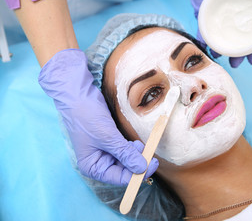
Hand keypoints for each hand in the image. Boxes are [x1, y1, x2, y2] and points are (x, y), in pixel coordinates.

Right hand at [38, 49, 158, 185]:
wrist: (78, 95)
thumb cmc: (86, 116)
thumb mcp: (108, 137)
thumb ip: (125, 153)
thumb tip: (142, 168)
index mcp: (93, 167)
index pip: (119, 178)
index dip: (136, 174)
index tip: (152, 165)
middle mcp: (98, 162)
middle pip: (124, 170)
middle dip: (137, 162)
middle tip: (149, 151)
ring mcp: (105, 152)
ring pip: (126, 160)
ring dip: (135, 154)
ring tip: (139, 144)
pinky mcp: (110, 142)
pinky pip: (125, 150)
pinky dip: (132, 148)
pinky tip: (135, 142)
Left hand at [188, 0, 251, 66]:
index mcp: (245, 14)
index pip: (251, 36)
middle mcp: (231, 18)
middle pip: (234, 41)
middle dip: (236, 55)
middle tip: (235, 64)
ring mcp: (216, 16)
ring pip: (218, 39)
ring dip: (218, 50)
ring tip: (218, 56)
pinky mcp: (201, 12)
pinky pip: (201, 29)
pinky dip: (203, 38)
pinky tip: (205, 45)